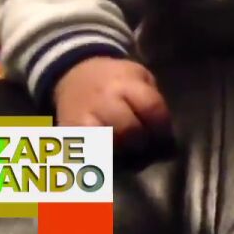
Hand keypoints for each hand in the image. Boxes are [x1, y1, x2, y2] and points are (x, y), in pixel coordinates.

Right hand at [53, 56, 172, 150]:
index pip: (151, 107)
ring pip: (107, 144)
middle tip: (145, 145)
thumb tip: (164, 132)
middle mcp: (103, 99)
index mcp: (125, 82)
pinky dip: (100, 157)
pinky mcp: (68, 133)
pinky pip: (87, 152)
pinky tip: (108, 155)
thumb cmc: (116, 79)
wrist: (75, 75)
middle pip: (129, 129)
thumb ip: (152, 100)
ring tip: (127, 151)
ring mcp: (83, 117)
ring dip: (121, 152)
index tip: (165, 136)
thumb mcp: (139, 77)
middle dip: (142, 141)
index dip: (162, 126)